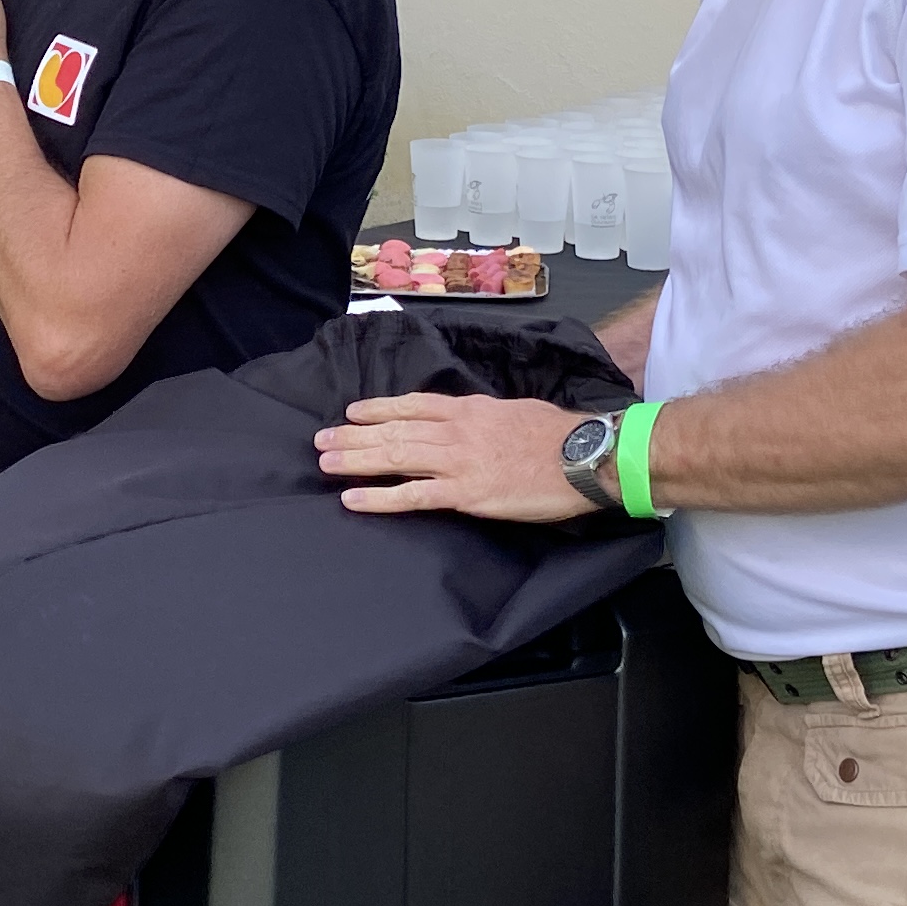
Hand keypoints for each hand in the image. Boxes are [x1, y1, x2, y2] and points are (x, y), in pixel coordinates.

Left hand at [312, 393, 598, 523]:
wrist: (584, 457)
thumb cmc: (559, 436)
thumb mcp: (515, 410)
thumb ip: (485, 416)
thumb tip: (472, 420)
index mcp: (469, 409)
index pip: (412, 405)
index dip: (378, 408)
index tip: (352, 412)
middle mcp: (456, 431)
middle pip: (394, 430)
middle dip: (354, 436)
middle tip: (322, 440)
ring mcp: (458, 462)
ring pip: (395, 457)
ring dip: (356, 460)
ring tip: (326, 463)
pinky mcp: (466, 494)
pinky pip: (413, 496)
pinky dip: (379, 498)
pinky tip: (354, 500)